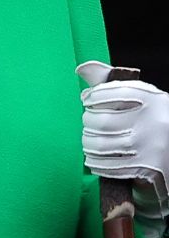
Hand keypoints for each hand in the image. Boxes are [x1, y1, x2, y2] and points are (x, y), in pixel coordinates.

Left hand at [78, 60, 168, 237]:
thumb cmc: (155, 120)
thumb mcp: (143, 98)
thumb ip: (111, 83)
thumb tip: (82, 69)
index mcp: (153, 99)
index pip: (111, 93)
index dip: (92, 96)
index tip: (86, 100)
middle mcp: (153, 121)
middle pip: (102, 121)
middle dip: (88, 122)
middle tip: (89, 122)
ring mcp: (151, 146)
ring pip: (101, 145)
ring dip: (88, 143)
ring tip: (89, 140)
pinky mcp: (149, 168)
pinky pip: (111, 166)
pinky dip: (96, 163)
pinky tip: (94, 159)